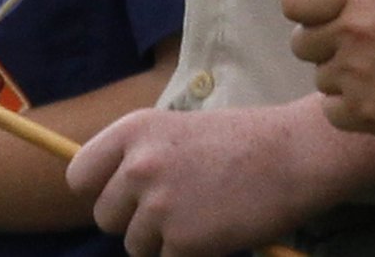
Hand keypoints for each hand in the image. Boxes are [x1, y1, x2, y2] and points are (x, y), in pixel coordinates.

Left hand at [73, 100, 374, 256]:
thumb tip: (110, 195)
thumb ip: (143, 158)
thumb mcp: (182, 132)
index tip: (123, 194)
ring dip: (163, 238)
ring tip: (203, 211)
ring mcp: (159, 204)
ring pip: (135, 244)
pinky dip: (189, 251)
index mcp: (136, 130)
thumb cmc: (245, 142)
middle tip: (176, 206)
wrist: (295, 153)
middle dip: (134, 219)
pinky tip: (217, 225)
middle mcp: (139, 165)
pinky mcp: (180, 239)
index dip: (98, 190)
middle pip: (104, 216)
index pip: (79, 174)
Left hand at [283, 0, 374, 140]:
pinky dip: (350, 106)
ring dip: (341, 75)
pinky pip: (331, 109)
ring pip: (319, 77)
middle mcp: (352, 33)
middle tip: (363, 44)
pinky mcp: (361, 114)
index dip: (306, 6)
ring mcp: (355, 76)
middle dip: (324, 43)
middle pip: (301, 42)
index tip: (325, 13)